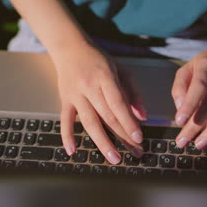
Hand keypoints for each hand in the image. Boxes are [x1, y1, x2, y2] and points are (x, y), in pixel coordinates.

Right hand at [51, 42, 146, 163]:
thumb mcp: (120, 70)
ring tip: (114, 158)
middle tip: (136, 153)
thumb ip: (132, 92)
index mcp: (105, 77)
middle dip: (123, 137)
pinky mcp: (64, 100)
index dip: (129, 122)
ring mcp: (75, 95)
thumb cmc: (98, 60)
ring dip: (102, 142)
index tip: (139, 138)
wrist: (69, 48)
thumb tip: (142, 116)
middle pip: (107, 117)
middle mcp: (89, 87)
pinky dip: (67, 136)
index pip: (119, 104)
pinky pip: (65, 121)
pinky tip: (73, 151)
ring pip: (89, 122)